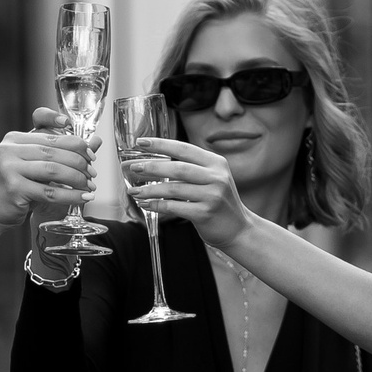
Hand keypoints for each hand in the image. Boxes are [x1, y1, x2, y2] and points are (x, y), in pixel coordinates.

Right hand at [0, 119, 94, 228]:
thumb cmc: (15, 188)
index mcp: (13, 138)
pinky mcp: (14, 188)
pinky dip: (71, 195)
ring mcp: (8, 168)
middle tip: (93, 171)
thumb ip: (60, 152)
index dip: (66, 130)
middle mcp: (8, 149)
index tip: (85, 146)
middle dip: (79, 160)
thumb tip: (95, 142)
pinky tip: (83, 198)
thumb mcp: (35, 165)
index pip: (41, 122)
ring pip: (53, 169)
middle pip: (53, 149)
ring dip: (77, 178)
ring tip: (90, 185)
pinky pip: (50, 191)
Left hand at [121, 138, 248, 249]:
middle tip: (133, 167)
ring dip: (150, 189)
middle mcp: (216, 176)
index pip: (184, 149)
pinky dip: (157, 205)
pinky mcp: (205, 213)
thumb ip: (190, 169)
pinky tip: (146, 204)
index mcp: (216, 163)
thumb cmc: (219, 202)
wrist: (238, 229)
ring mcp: (212, 195)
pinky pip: (175, 207)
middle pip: (177, 168)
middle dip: (151, 166)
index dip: (161, 144)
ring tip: (134, 190)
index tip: (141, 142)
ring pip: (173, 189)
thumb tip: (154, 163)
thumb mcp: (212, 179)